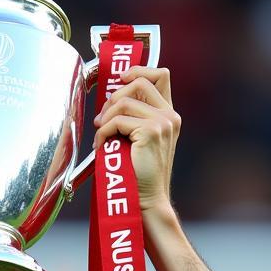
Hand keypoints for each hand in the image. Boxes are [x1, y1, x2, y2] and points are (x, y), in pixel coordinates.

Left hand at [93, 66, 180, 212]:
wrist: (146, 200)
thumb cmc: (137, 175)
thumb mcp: (137, 140)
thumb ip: (133, 119)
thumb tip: (109, 101)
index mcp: (169, 115)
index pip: (160, 75)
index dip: (137, 70)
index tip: (119, 81)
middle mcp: (169, 116)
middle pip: (139, 82)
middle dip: (114, 97)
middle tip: (102, 119)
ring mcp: (162, 122)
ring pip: (124, 102)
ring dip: (106, 118)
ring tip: (101, 136)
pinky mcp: (150, 132)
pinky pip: (117, 121)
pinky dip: (103, 132)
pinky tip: (101, 146)